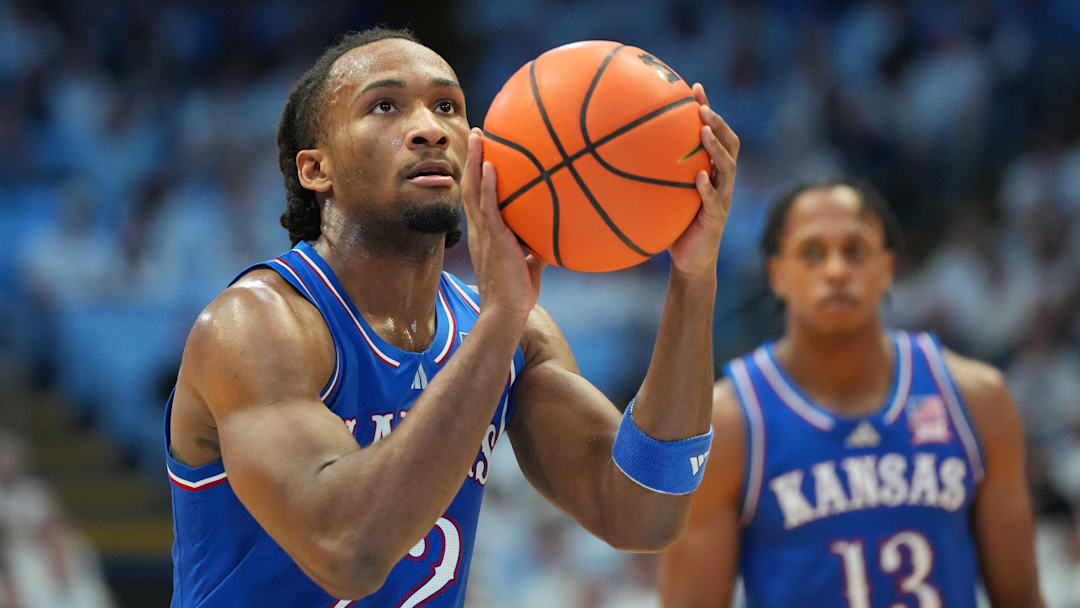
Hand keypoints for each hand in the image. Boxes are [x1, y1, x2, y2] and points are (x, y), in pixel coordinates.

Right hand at [462, 128, 545, 323]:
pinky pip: (488, 206)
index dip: (476, 176)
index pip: (477, 199)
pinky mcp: (494, 238)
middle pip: (470, 186)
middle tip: (477, 134)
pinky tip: (489, 165)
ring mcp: (484, 233)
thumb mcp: (529, 269)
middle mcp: (479, 230)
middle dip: (472, 158)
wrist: (506, 312)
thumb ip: (536, 254)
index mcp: (484, 235)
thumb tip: (551, 247)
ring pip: (473, 189)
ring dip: (474, 161)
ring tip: (478, 136)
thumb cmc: (516, 296)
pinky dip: (487, 184)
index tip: (480, 155)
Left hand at [667, 83, 738, 277]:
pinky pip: (713, 200)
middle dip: (718, 122)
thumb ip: (652, 175)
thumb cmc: (673, 226)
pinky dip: (707, 188)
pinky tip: (698, 177)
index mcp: (712, 171)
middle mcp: (722, 181)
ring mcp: (722, 199)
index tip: (694, 87)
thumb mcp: (663, 196)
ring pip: (727, 167)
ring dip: (715, 148)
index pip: (716, 134)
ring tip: (704, 131)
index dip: (708, 110)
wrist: (689, 262)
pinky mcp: (716, 218)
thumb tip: (614, 153)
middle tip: (703, 107)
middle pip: (730, 144)